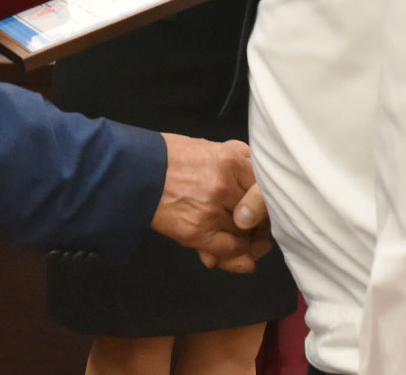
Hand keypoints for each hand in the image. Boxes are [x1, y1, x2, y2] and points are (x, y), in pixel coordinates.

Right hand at [152, 135, 272, 273]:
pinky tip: (235, 258)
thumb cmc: (171, 156)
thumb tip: (260, 175)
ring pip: (245, 236)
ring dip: (248, 245)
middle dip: (261, 228)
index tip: (270, 213)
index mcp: (232, 160)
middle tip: (261, 235)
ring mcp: (211, 210)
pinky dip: (233, 258)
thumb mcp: (209, 146)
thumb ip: (237, 158)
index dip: (270, 205)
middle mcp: (225, 185)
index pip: (266, 189)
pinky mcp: (196, 232)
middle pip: (259, 215)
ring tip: (246, 247)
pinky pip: (228, 250)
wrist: (135, 172)